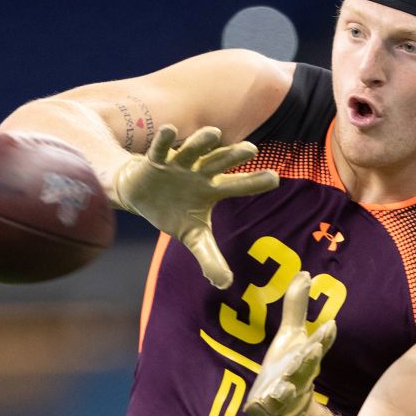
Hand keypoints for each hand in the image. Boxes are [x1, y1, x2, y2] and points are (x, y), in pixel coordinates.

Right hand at [112, 125, 277, 288]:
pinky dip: (165, 140)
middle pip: (220, 162)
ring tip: (214, 134)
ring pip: (193, 150)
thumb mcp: (193, 236)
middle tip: (251, 150)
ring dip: (202, 142)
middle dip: (234, 156)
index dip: (255, 182)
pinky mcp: (156, 161)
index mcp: (213, 189)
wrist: (141, 195)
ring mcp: (179, 164)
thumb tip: (225, 284)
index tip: (275, 179)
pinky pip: (161, 149)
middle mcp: (200, 172)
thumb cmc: (173, 212)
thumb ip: (209, 258)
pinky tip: (170, 131)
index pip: (239, 186)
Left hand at [244, 272, 337, 415]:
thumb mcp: (291, 335)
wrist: (282, 412)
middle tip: (313, 350)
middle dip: (309, 360)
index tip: (330, 325)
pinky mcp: (267, 412)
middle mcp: (299, 377)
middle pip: (306, 369)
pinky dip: (263, 408)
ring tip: (284, 386)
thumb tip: (304, 273)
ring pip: (288, 393)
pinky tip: (259, 403)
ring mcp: (285, 396)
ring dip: (287, 389)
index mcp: (305, 358)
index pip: (317, 345)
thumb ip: (297, 306)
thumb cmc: (289, 366)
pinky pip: (265, 411)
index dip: (324, 337)